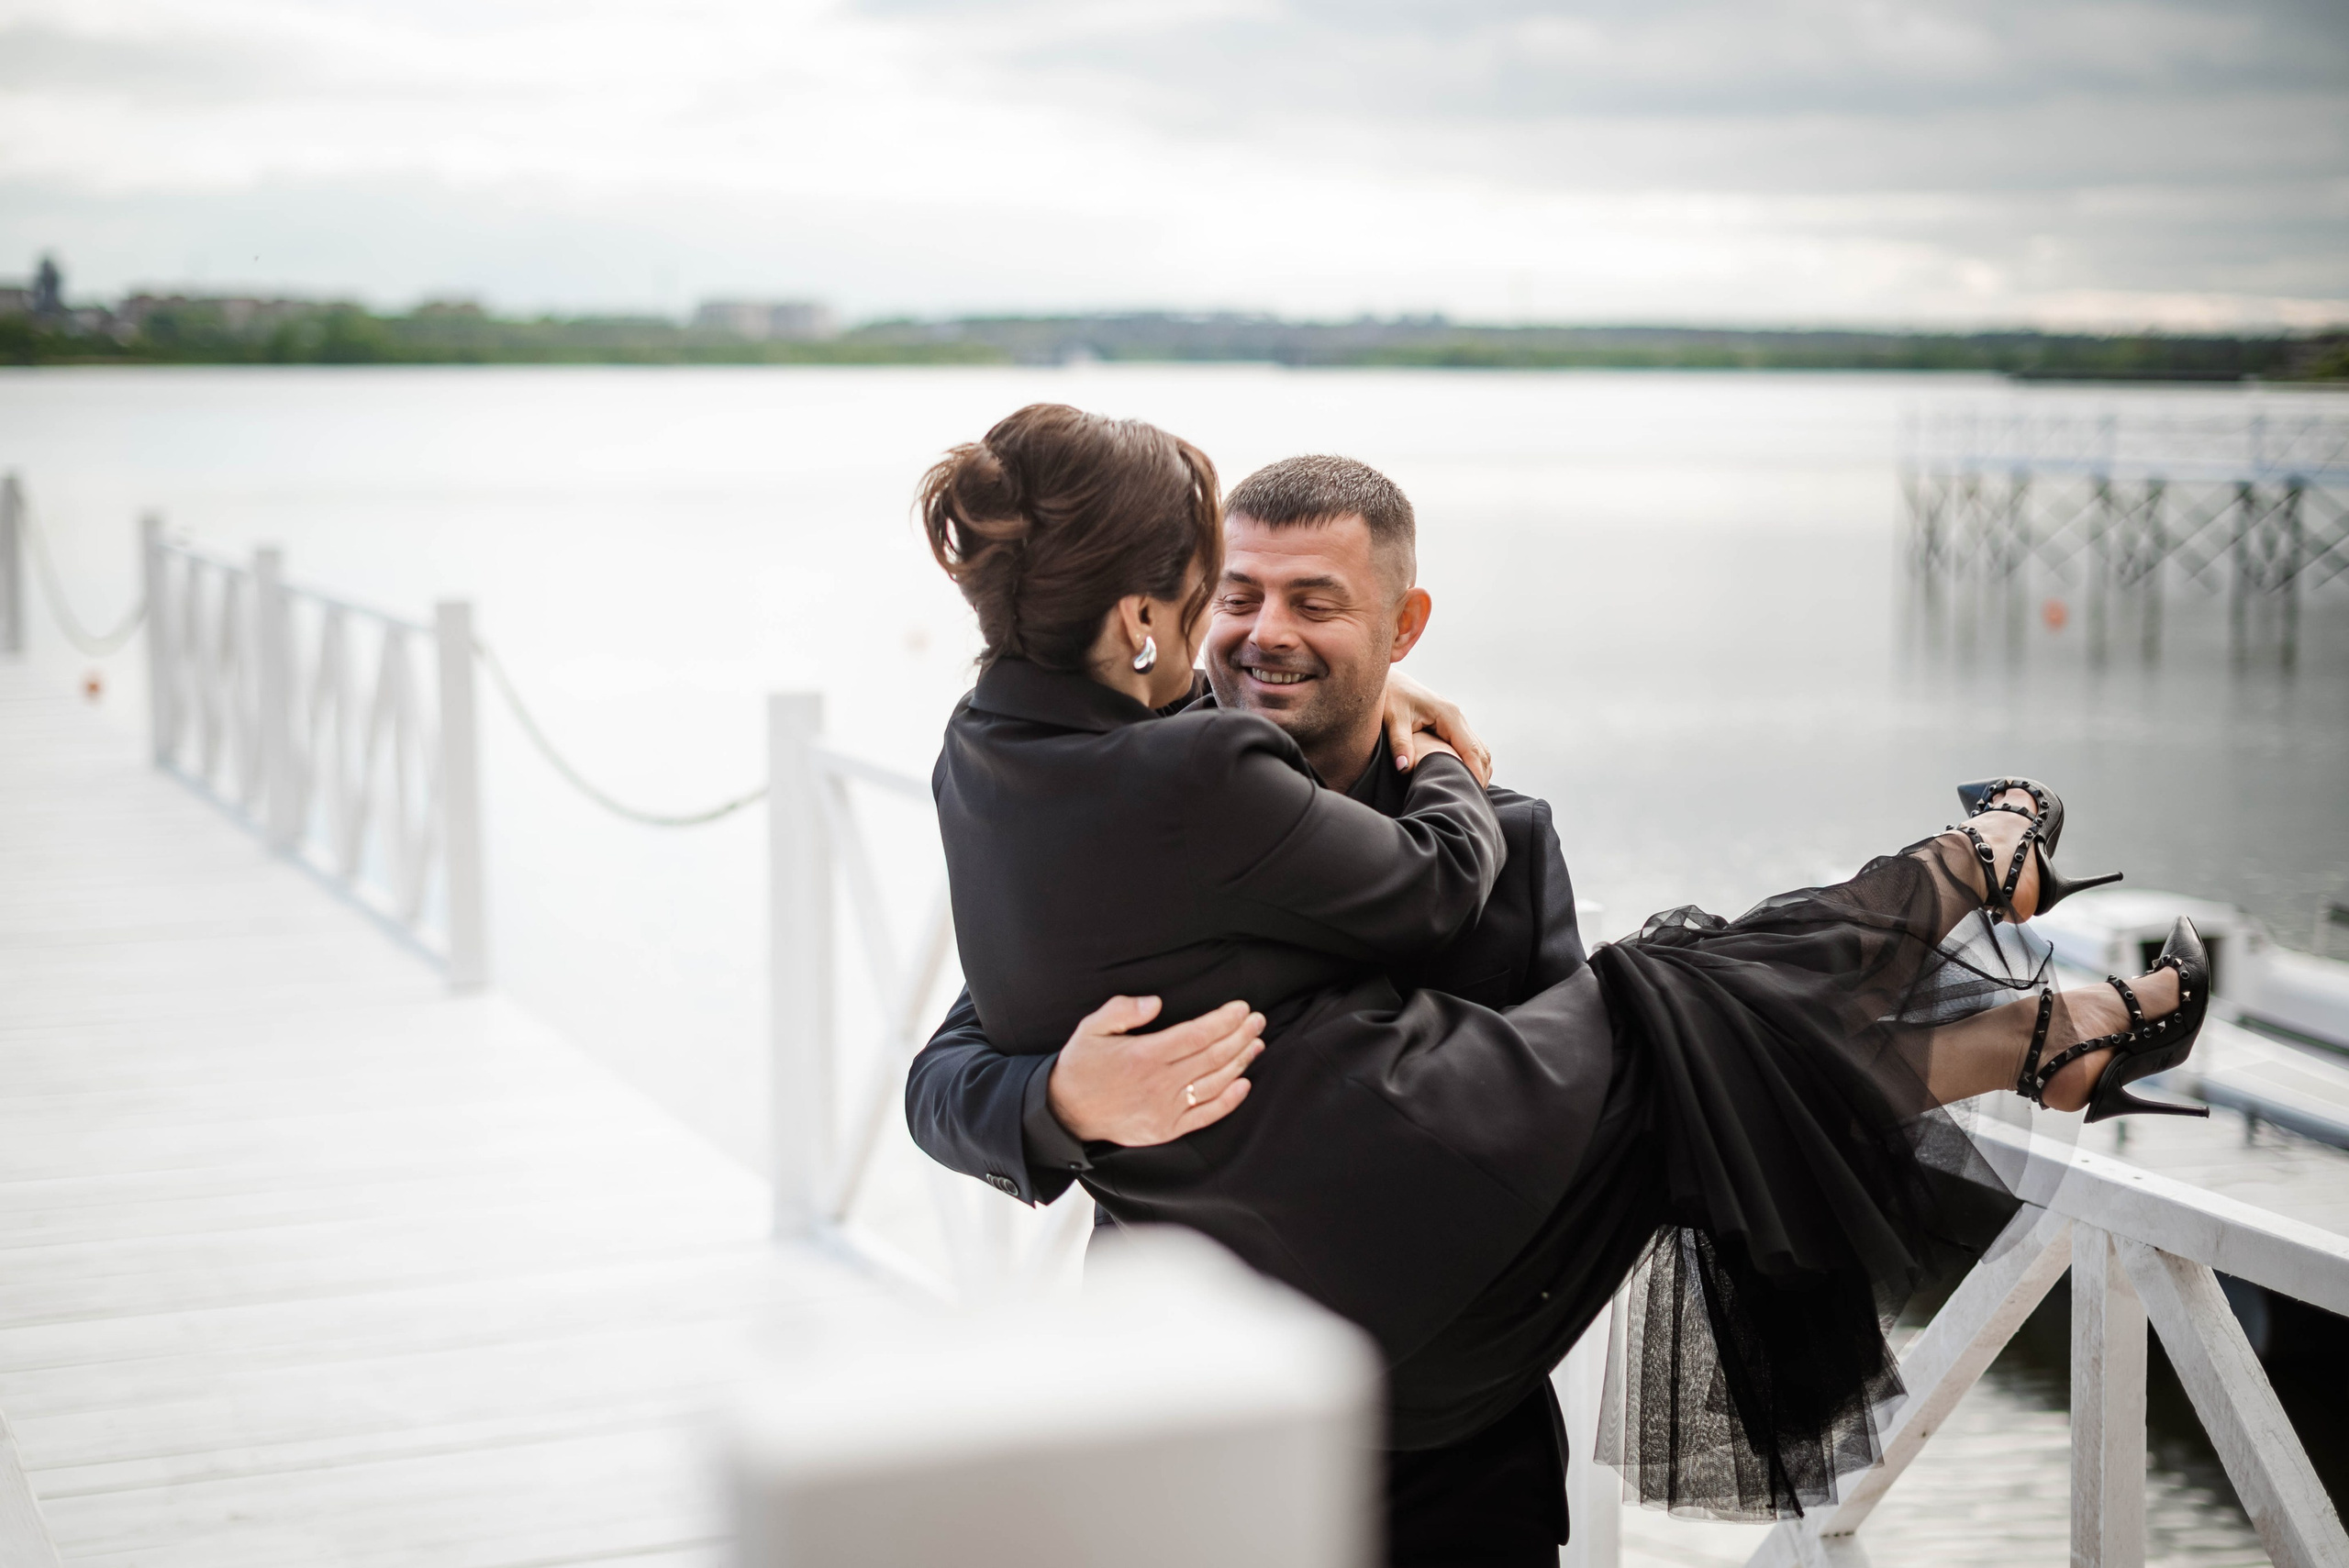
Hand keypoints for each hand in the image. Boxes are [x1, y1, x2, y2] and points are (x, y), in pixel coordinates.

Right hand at [1045, 996, 1265, 1145]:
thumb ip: (1122, 1010)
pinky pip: (1205, 1116)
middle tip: (1258, 1019)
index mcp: (1143, 1055)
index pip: (1196, 1034)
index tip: (1242, 1007)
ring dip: (1240, 1063)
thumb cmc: (1082, 1065)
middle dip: (1240, 1035)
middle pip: (1212, 1057)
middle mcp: (1158, 1083)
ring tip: (1256, 1043)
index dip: (1224, 1020)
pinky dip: (1229, 1101)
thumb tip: (1155, 1003)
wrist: (1066, 1112)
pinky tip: (1245, 1084)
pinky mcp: (1167, 1129)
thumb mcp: (1091, 1028)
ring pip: (1214, 1083)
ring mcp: (1165, 1110)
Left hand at [1381, 669, 1491, 785]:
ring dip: (1478, 771)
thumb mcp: (1393, 718)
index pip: (1471, 750)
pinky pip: (1469, 747)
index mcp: (1449, 715)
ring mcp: (1455, 721)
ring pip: (1478, 750)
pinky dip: (1472, 764)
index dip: (1475, 774)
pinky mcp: (1449, 725)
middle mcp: (1457, 717)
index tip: (1473, 795)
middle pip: (1481, 752)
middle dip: (1480, 776)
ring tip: (1471, 795)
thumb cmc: (1390, 697)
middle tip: (1474, 803)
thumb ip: (1400, 742)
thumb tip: (1404, 767)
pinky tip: (1464, 780)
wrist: (1388, 681)